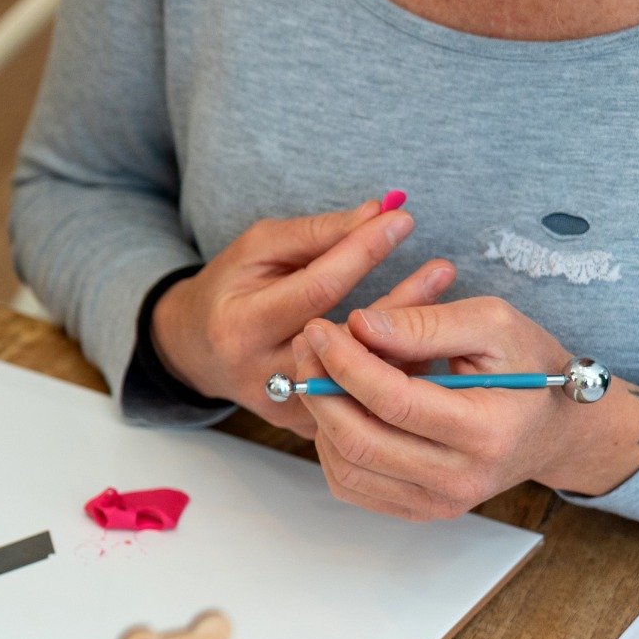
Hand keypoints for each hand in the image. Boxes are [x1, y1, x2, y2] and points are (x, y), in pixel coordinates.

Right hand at [148, 198, 450, 429]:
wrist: (196, 350)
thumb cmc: (230, 289)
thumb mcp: (259, 249)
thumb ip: (318, 233)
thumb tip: (377, 213)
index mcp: (243, 325)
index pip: (316, 288)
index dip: (362, 253)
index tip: (401, 221)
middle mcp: (260, 373)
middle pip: (346, 340)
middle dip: (401, 301)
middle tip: (442, 270)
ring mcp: (282, 404)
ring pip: (358, 378)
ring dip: (407, 342)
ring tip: (441, 305)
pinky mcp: (300, 424)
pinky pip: (358, 401)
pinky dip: (391, 373)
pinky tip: (423, 346)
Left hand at [297, 299, 638, 518]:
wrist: (554, 428)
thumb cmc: (529, 369)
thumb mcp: (494, 325)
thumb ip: (427, 323)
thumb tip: (359, 325)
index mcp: (488, 432)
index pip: (394, 401)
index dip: (347, 363)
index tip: (321, 329)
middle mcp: (461, 479)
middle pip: (360, 439)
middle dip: (321, 387)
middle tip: (307, 345)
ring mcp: (436, 502)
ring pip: (346, 465)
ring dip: (320, 414)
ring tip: (320, 369)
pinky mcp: (416, 509)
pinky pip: (351, 482)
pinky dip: (332, 442)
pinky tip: (339, 406)